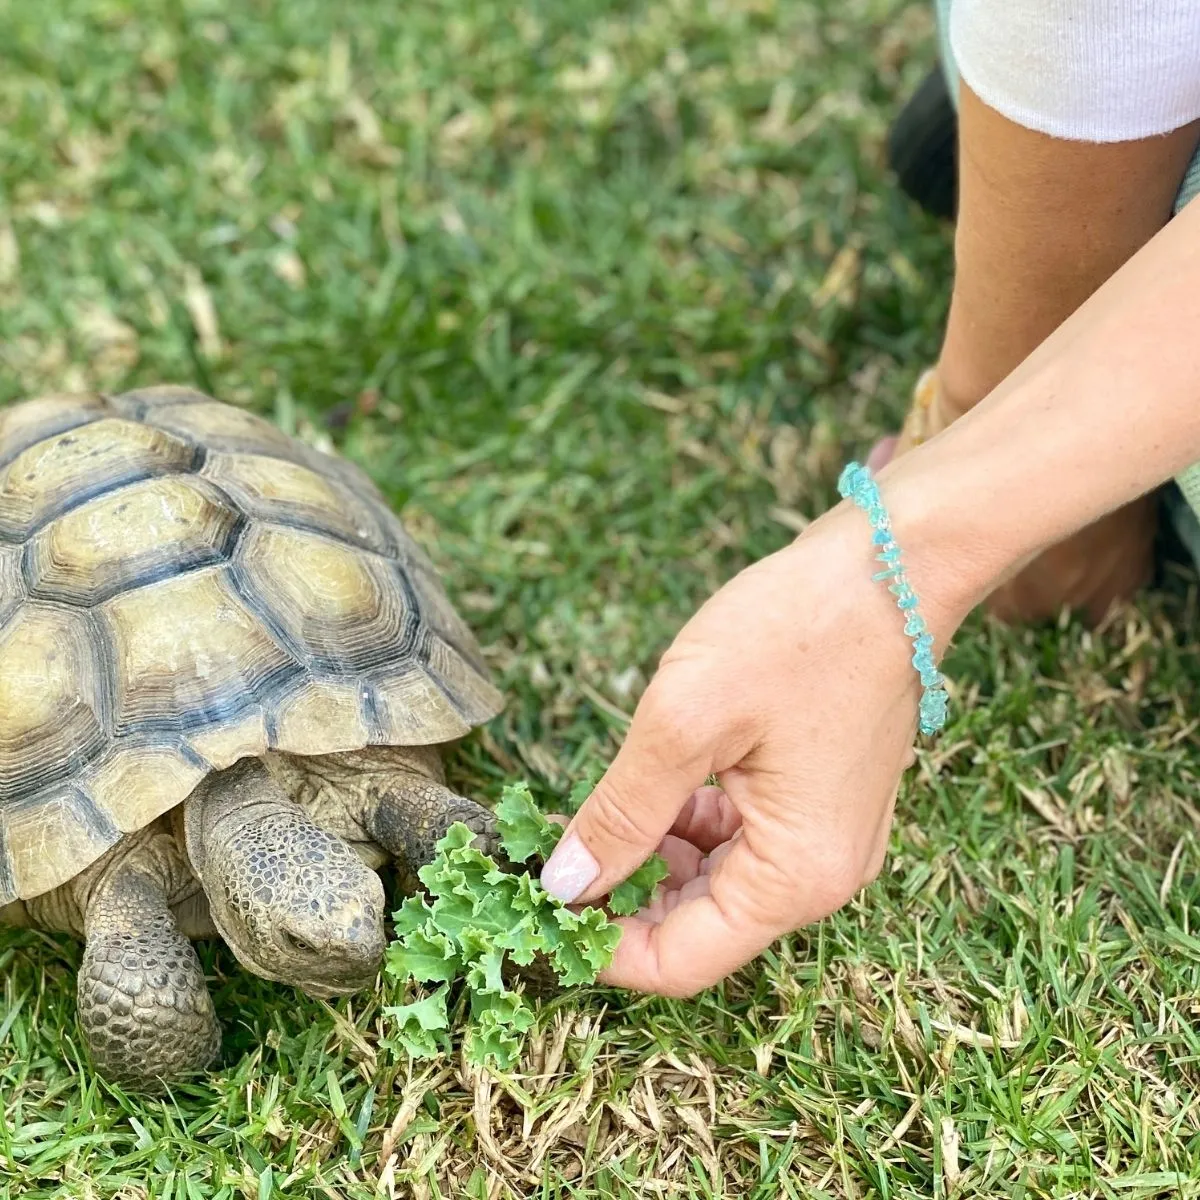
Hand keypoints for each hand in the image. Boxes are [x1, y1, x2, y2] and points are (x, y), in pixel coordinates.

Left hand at [539, 501, 970, 996]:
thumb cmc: (799, 631)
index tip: (539, 907)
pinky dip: (685, 823)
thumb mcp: (685, 721)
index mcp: (794, 876)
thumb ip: (622, 811)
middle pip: (697, 927)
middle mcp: (819, 876)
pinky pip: (738, 839)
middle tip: (549, 853)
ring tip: (589, 812)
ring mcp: (824, 837)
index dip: (602, 948)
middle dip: (619, 899)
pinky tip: (647, 785)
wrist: (892, 563)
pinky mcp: (817, 799)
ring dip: (648, 858)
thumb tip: (564, 882)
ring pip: (713, 881)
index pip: (681, 963)